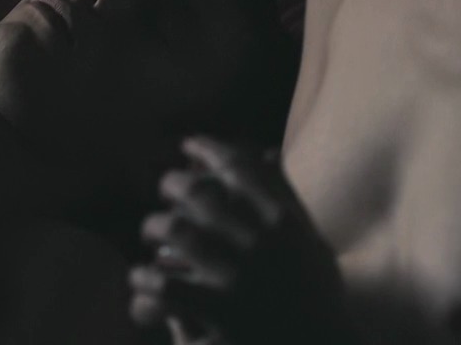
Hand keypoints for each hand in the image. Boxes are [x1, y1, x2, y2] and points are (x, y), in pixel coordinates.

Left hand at [129, 136, 353, 344]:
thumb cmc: (317, 300)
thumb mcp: (312, 244)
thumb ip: (288, 199)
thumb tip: (267, 153)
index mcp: (285, 223)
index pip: (240, 168)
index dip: (208, 149)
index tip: (188, 144)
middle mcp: (261, 245)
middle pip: (200, 195)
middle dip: (173, 184)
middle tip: (164, 187)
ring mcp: (238, 280)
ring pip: (176, 233)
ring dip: (155, 226)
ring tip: (151, 230)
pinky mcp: (218, 317)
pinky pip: (164, 288)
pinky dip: (146, 279)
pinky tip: (142, 279)